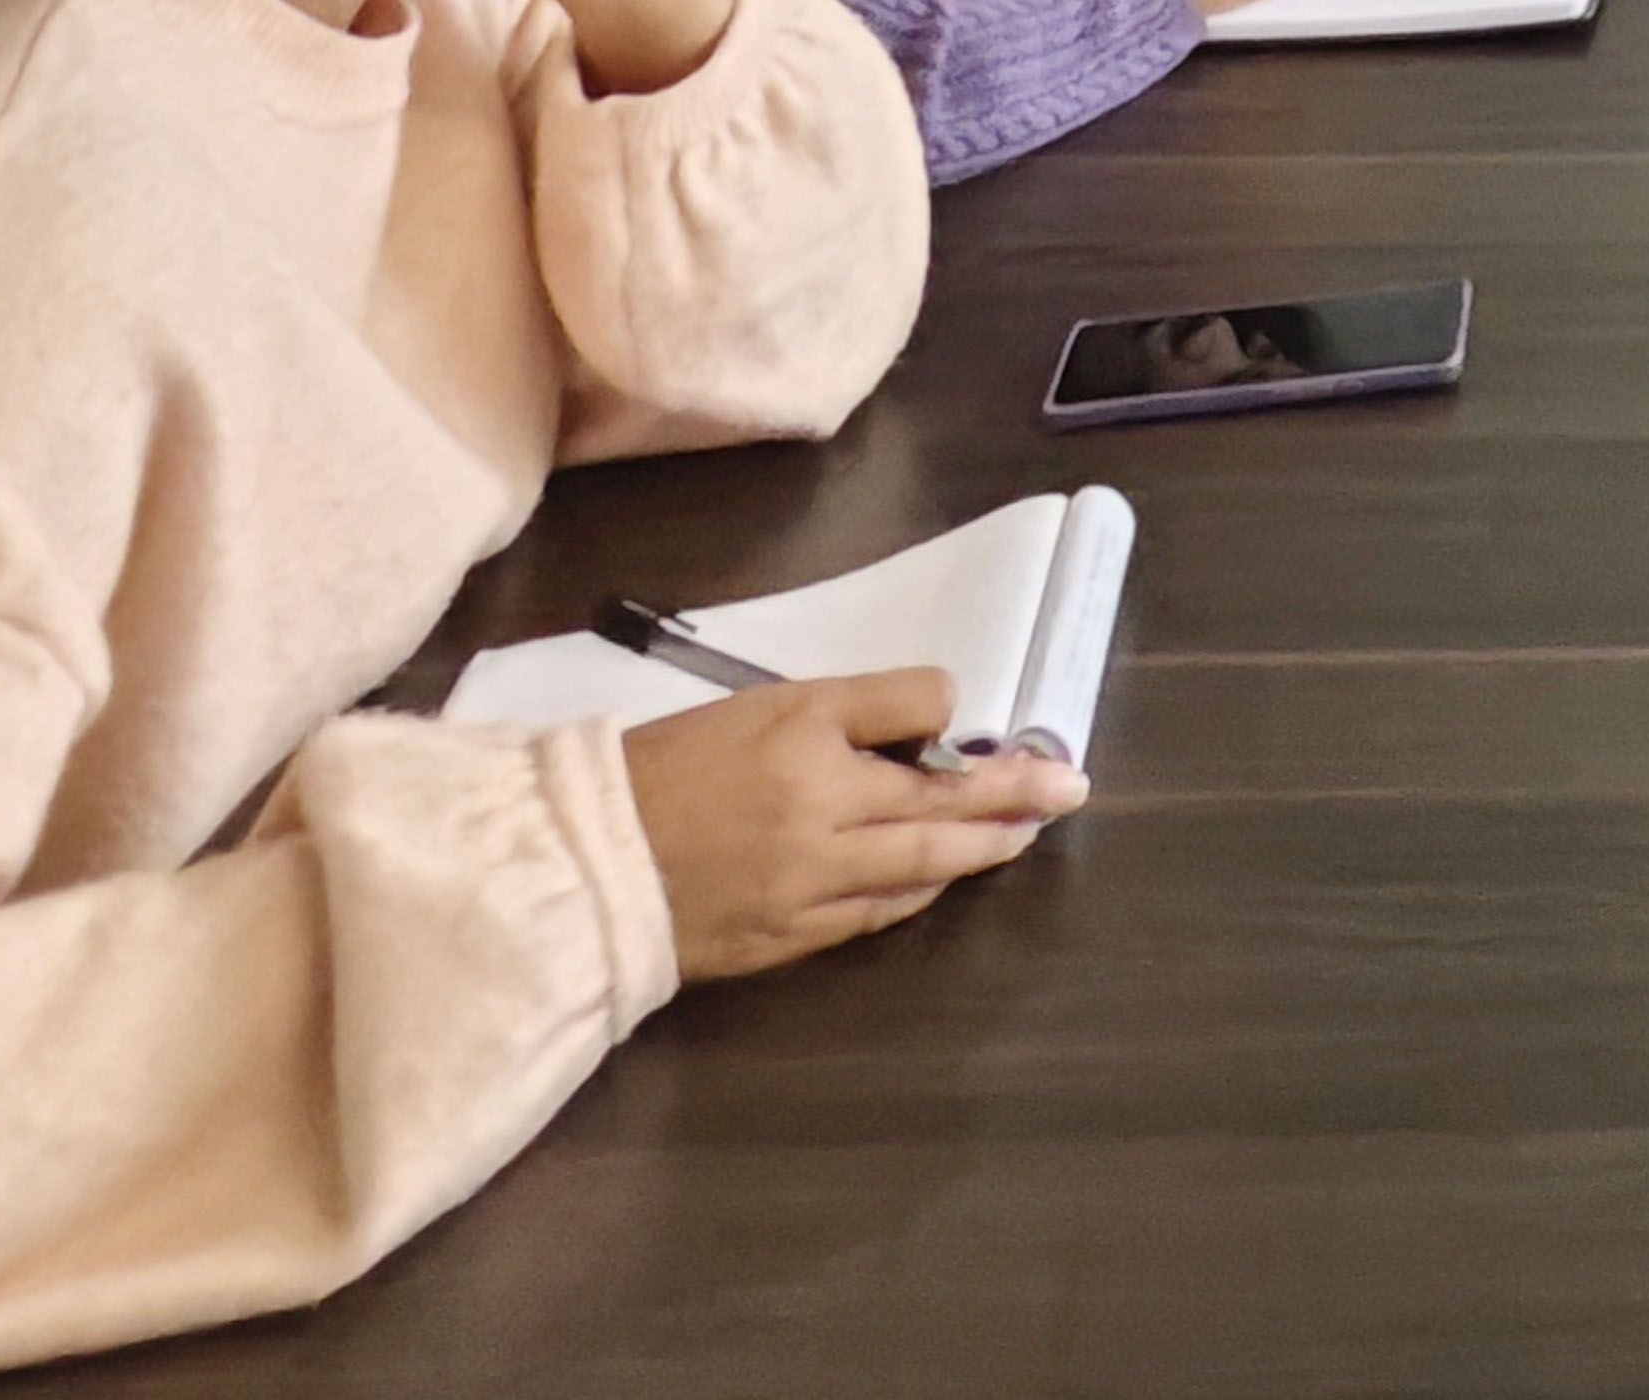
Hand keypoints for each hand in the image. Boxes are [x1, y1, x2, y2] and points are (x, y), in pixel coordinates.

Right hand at [622, 671, 1084, 979]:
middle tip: (1071, 790)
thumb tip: (931, 714)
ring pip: (918, 867)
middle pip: (938, 803)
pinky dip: (916, 893)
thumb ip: (846, 711)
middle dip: (1012, 797)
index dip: (955, 718)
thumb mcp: (753, 708)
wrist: (577, 864)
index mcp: (804, 746)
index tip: (999, 728)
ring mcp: (807, 887)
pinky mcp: (786, 939)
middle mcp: (819, 816)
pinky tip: (941, 879)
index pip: (911, 713)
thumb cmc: (661, 769)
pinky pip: (873, 915)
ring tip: (1021, 835)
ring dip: (978, 849)